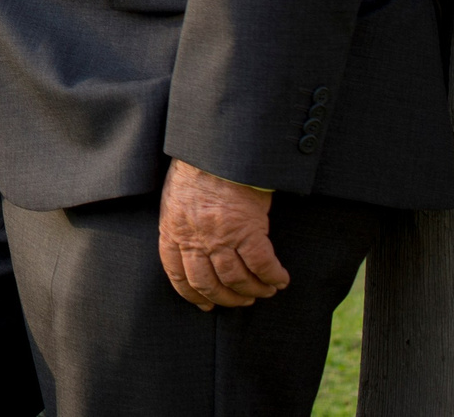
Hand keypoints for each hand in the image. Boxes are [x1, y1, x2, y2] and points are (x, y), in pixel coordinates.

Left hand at [158, 159, 288, 309]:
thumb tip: (192, 244)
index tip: (206, 305)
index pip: (178, 275)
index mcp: (173, 230)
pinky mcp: (247, 229)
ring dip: (253, 290)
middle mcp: (194, 238)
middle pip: (208, 284)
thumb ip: (181, 223)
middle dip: (227, 298)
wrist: (218, 148)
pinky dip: (273, 277)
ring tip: (265, 291)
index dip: (193, 295)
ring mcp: (220, 236)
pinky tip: (281, 279)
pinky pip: (262, 265)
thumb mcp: (176, 197)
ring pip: (236, 279)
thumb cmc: (198, 167)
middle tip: (243, 300)